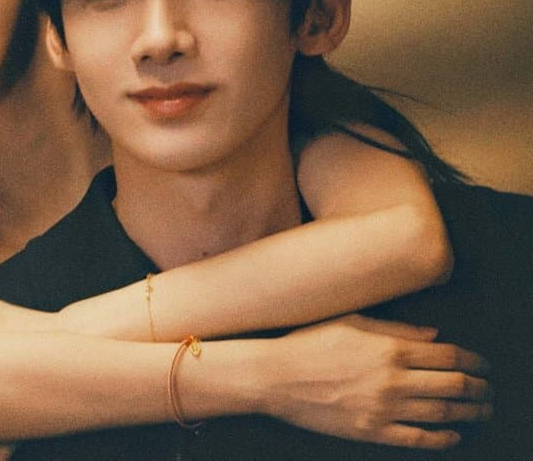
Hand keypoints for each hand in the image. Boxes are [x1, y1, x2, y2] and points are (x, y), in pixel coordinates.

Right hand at [264, 314, 491, 448]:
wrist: (274, 376)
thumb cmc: (308, 343)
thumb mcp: (352, 322)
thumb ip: (397, 329)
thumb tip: (435, 336)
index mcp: (389, 348)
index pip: (449, 356)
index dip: (474, 361)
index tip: (483, 365)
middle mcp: (392, 379)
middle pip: (454, 385)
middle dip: (479, 389)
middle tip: (487, 391)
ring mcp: (383, 408)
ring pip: (443, 412)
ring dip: (470, 413)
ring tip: (481, 411)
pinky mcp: (371, 431)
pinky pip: (418, 438)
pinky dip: (443, 438)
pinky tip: (453, 434)